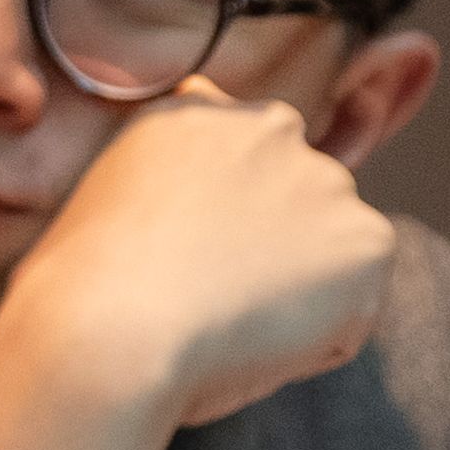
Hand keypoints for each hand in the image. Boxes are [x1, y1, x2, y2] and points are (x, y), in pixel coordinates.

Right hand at [0, 80, 394, 443]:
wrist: (110, 330)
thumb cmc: (81, 288)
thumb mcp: (104, 199)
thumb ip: (165, 180)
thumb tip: (196, 192)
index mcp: (196, 108)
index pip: (234, 165)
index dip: (212, 225)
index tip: (176, 259)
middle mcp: (270, 126)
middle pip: (289, 202)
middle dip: (265, 250)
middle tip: (203, 297)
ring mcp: (327, 181)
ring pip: (322, 258)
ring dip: (291, 294)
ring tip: (225, 323)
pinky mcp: (368, 241)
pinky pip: (349, 311)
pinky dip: (317, 342)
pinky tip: (256, 342)